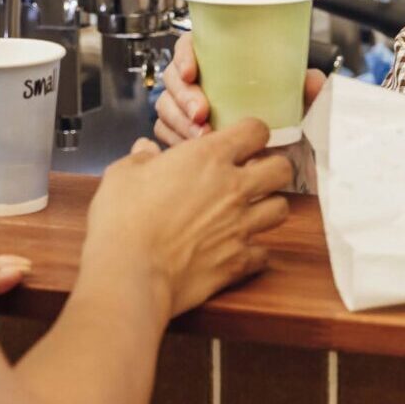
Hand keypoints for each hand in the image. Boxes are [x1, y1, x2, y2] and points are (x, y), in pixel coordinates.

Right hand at [82, 123, 293, 320]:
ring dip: (268, 208)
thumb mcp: (122, 175)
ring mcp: (241, 226)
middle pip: (282, 168)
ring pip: (282, 208)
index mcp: (208, 157)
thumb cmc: (123, 220)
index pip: (256, 130)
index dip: (252, 134)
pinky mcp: (238, 262)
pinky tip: (237, 249)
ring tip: (250, 212)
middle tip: (254, 176)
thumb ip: (141, 158)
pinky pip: (264, 253)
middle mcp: (234, 188)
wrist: (130, 273)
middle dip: (272, 169)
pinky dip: (255, 251)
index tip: (242, 143)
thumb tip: (145, 150)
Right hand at [154, 32, 326, 146]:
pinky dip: (174, 140)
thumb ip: (305, 91)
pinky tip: (189, 147)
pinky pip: (165, 132)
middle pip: (175, 79)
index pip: (191, 46)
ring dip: (179, 122)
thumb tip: (313, 80)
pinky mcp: (179, 133)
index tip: (191, 72)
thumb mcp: (295, 106)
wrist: (271, 167)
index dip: (185, 56)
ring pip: (167, 108)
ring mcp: (185, 108)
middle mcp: (199, 82)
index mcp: (219, 63)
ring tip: (200, 135)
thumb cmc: (279, 125)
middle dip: (184, 97)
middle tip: (201, 113)